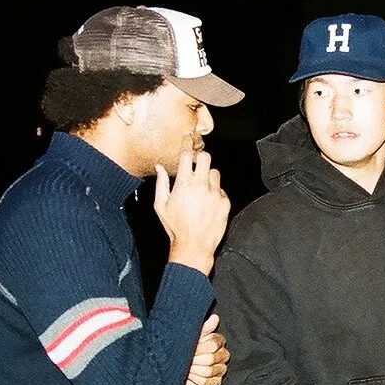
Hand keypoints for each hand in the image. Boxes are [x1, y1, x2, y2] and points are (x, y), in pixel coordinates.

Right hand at [154, 136, 230, 275]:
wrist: (194, 247)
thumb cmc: (175, 227)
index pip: (187, 155)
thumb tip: (159, 167)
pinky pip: (221, 189)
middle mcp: (201, 186)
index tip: (188, 137)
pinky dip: (215, 192)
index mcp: (184, 184)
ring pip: (215, 173)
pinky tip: (207, 204)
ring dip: (208, 176)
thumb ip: (161, 183)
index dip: (187, 143)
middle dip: (201, 158)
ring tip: (200, 190)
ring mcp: (215, 193)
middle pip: (206, 157)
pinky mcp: (225, 202)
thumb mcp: (161, 206)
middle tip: (196, 165)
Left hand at [184, 313, 228, 384]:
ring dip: (194, 371)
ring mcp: (221, 369)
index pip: (213, 344)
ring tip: (186, 367)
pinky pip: (209, 384)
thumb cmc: (187, 346)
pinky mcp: (216, 381)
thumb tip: (215, 317)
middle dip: (195, 360)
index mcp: (218, 341)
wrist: (179, 361)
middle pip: (210, 360)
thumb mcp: (194, 335)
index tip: (190, 349)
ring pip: (209, 372)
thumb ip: (205, 327)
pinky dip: (197, 381)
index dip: (199, 348)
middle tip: (186, 359)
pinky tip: (191, 376)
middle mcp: (223, 355)